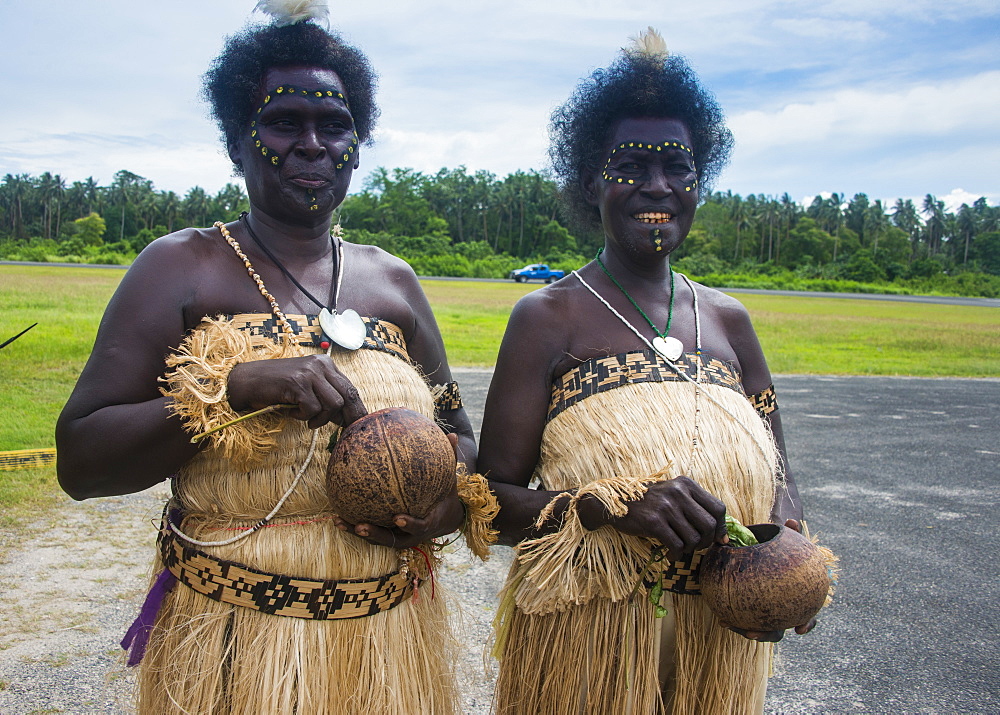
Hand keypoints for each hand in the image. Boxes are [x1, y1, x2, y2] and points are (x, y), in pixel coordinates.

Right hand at [227, 355, 366, 428]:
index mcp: (325, 364)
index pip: (349, 387)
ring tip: (304, 417)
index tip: (357, 424)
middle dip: (348, 416)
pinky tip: (291, 411)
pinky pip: (313, 409)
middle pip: (347, 395)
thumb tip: (345, 418)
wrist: (246, 381)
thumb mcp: (306, 387)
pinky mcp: (298, 383)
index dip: (355, 408)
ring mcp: (309, 373)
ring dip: (320, 418)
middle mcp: (320, 365)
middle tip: (343, 429)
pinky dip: (302, 416)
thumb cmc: (277, 387)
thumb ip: (326, 396)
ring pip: (333, 404)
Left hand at [333, 433, 464, 548]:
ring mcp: (399, 538)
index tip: (397, 518)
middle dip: (375, 534)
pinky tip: (338, 516)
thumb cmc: (445, 495)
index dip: (408, 524)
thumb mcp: (450, 480)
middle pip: (391, 540)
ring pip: (376, 539)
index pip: (418, 526)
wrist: (445, 519)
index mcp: (427, 523)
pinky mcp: (389, 536)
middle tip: (360, 526)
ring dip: (357, 532)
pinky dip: (354, 526)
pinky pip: (371, 532)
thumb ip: (450, 460)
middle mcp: (411, 535)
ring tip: (339, 521)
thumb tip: (451, 435)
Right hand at [578, 475, 726, 560]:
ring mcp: (665, 506)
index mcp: (686, 484)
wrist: (614, 501)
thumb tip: (723, 537)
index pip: (718, 508)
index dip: (721, 527)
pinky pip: (677, 546)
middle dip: (706, 542)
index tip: (717, 539)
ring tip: (680, 549)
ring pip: (693, 539)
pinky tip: (670, 555)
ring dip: (689, 550)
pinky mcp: (653, 521)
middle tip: (695, 547)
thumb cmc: (648, 502)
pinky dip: (676, 555)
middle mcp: (678, 492)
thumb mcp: (672, 495)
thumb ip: (695, 509)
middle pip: (709, 525)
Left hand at [722, 518, 816, 641]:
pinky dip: (733, 619)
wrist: (766, 552)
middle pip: (778, 630)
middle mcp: (782, 610)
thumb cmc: (779, 548)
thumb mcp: (785, 540)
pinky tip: (721, 618)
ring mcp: (765, 613)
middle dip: (766, 634)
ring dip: (743, 629)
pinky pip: (740, 617)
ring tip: (728, 624)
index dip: (807, 624)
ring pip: (757, 628)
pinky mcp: (748, 610)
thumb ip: (790, 533)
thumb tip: (791, 521)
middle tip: (753, 633)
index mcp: (796, 598)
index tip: (800, 630)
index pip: (807, 615)